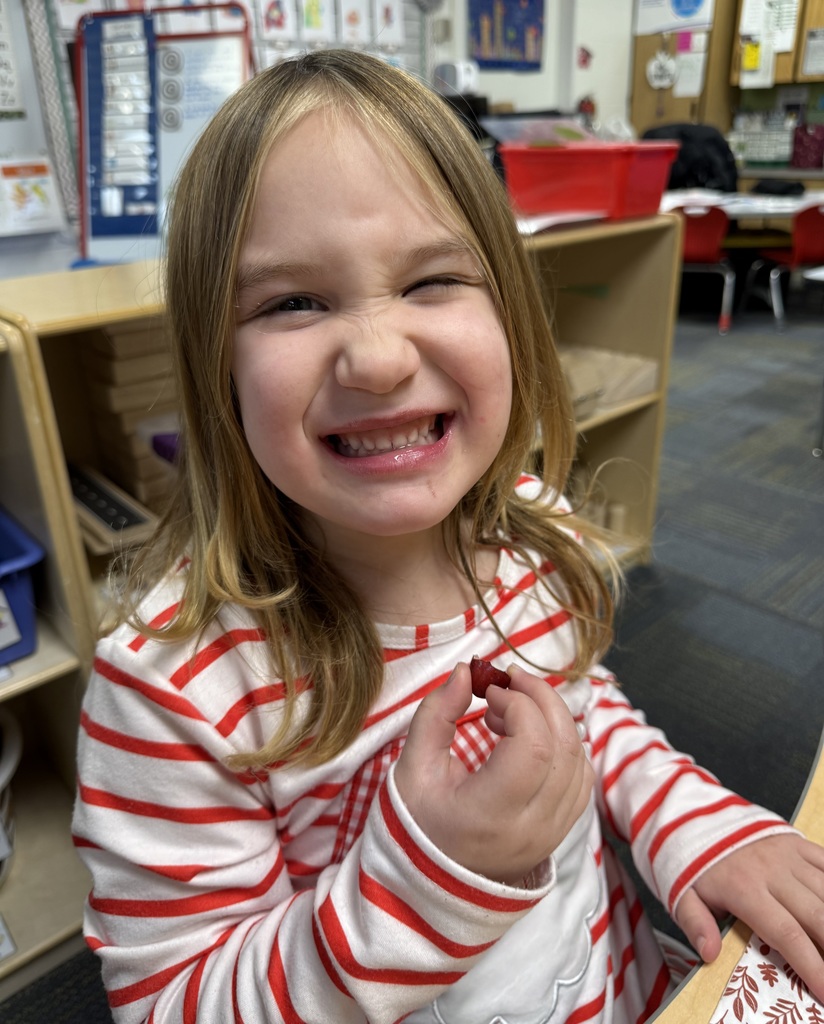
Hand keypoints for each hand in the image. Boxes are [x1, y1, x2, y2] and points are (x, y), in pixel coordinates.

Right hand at [393, 663, 593, 886]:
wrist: (431, 881)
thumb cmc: (418, 821)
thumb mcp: (414, 766)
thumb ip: (437, 713)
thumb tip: (466, 671)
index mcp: (491, 814)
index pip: (533, 747)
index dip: (519, 705)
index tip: (488, 691)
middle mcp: (532, 829)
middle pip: (564, 748)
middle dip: (542, 698)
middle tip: (511, 680)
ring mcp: (552, 834)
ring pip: (579, 761)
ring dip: (554, 720)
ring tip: (515, 708)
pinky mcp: (560, 832)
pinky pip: (582, 780)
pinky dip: (565, 746)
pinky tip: (533, 735)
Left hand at [675, 834, 823, 1002]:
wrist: (694, 817)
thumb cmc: (694, 863)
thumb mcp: (683, 894)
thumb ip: (695, 923)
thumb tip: (709, 953)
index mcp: (744, 889)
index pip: (786, 934)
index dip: (812, 966)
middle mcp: (772, 871)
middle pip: (817, 916)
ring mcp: (787, 855)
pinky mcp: (796, 842)